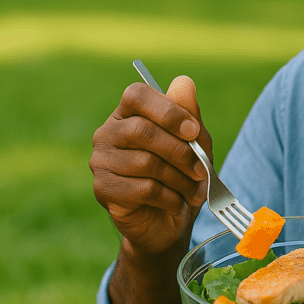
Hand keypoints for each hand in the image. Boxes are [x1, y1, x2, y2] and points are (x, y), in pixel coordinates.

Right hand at [90, 75, 212, 254]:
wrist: (167, 222)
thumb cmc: (181, 174)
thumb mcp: (194, 143)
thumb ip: (189, 114)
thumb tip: (184, 82)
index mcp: (128, 113)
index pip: (136, 95)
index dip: (167, 110)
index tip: (194, 130)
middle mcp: (108, 133)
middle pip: (143, 131)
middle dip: (181, 152)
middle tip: (202, 170)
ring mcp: (101, 161)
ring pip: (146, 163)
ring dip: (180, 179)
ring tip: (194, 190)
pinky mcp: (103, 189)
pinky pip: (143, 189)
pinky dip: (170, 198)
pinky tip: (177, 203)